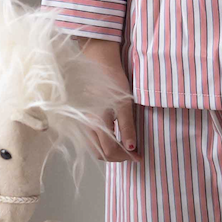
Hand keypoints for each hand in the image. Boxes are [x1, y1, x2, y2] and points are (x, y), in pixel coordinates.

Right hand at [77, 39, 138, 162]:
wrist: (98, 63)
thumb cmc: (112, 81)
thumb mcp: (124, 103)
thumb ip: (127, 127)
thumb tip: (131, 148)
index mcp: (97, 123)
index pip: (110, 150)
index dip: (126, 157)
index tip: (138, 156)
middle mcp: (86, 126)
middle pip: (100, 153)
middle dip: (117, 157)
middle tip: (133, 154)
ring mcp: (82, 123)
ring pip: (94, 148)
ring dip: (109, 152)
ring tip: (124, 148)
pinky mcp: (82, 119)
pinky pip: (91, 140)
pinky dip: (102, 145)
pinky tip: (113, 138)